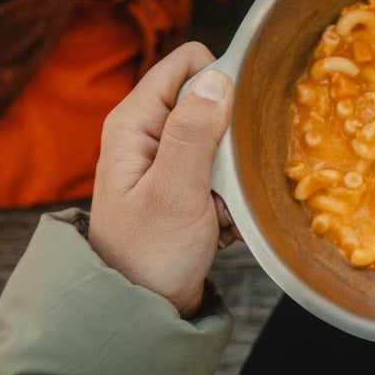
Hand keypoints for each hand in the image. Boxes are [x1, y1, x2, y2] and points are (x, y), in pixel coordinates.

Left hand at [89, 42, 239, 316]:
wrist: (141, 312)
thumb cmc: (149, 256)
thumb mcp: (174, 192)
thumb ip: (194, 131)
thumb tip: (219, 76)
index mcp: (135, 121)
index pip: (188, 63)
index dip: (221, 81)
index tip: (239, 122)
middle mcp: (148, 132)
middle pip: (211, 100)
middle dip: (232, 137)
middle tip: (225, 180)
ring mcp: (166, 160)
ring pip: (223, 139)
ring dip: (233, 173)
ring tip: (220, 208)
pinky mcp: (183, 185)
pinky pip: (222, 172)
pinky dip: (230, 195)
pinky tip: (220, 223)